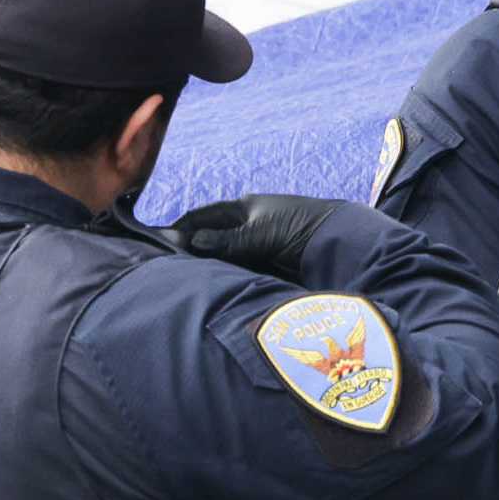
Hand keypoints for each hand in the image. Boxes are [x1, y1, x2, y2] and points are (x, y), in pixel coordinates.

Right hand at [177, 193, 348, 282]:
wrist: (341, 242)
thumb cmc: (302, 226)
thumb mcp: (261, 232)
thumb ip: (227, 241)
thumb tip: (190, 242)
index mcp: (244, 209)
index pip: (202, 217)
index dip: (180, 228)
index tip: (157, 241)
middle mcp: (246, 228)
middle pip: (208, 240)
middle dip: (189, 252)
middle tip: (163, 268)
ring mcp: (254, 249)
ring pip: (220, 259)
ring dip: (205, 269)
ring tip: (178, 283)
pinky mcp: (265, 269)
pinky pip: (237, 274)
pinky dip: (223, 280)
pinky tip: (208, 290)